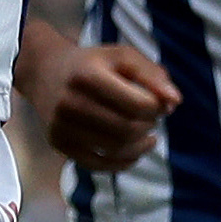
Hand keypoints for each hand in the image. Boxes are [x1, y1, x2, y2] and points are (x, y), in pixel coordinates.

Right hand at [16, 33, 178, 173]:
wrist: (45, 72)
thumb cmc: (92, 63)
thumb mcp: (122, 56)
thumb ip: (152, 75)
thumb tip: (175, 102)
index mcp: (88, 75)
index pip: (138, 104)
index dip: (157, 107)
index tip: (160, 103)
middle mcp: (71, 102)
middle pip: (127, 129)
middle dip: (149, 126)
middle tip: (153, 118)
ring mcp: (62, 126)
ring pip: (115, 149)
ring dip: (140, 146)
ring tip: (148, 135)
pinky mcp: (59, 144)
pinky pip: (98, 165)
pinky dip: (123, 162)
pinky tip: (135, 151)